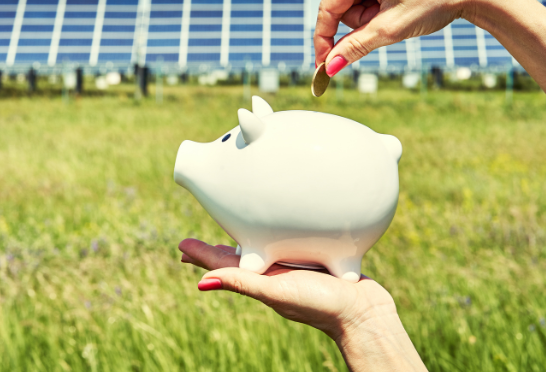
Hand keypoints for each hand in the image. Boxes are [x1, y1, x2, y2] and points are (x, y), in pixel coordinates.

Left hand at [179, 238, 426, 370]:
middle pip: (237, 259)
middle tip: (197, 242)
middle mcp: (273, 274)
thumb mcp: (276, 291)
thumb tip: (201, 282)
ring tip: (231, 237)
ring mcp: (292, 270)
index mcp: (260, 280)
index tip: (181, 245)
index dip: (201, 254)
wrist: (364, 312)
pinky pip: (288, 248)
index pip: (222, 264)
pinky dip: (276, 239)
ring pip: (262, 252)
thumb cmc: (320, 304)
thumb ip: (242, 283)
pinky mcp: (313, 264)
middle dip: (216, 250)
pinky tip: (282, 233)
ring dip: (244, 244)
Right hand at [313, 0, 489, 74]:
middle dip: (361, 24)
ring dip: (372, 18)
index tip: (323, 65)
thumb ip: (354, 47)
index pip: (328, 9)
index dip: (324, 40)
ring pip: (357, 3)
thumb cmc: (437, 0)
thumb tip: (329, 68)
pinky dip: (381, 9)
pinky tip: (402, 7)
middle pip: (343, 7)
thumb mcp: (390, 29)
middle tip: (388, 27)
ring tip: (400, 15)